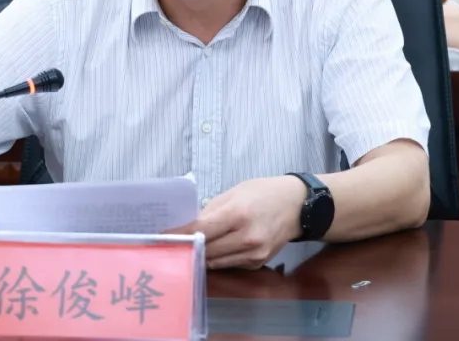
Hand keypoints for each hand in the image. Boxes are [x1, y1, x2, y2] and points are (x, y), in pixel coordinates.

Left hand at [167, 176, 306, 269]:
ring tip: (187, 249)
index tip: (162, 237)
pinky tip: (212, 251)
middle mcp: (246, 237)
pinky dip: (218, 259)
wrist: (297, 206)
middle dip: (188, 247)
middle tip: (171, 245)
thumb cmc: (263, 193)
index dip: (180, 235)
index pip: (201, 230)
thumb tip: (189, 227)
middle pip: (205, 250)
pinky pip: (229, 264)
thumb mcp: (235, 193)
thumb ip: (211, 211)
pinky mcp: (257, 263)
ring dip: (200, 256)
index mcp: (237, 214)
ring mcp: (253, 253)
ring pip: (215, 262)